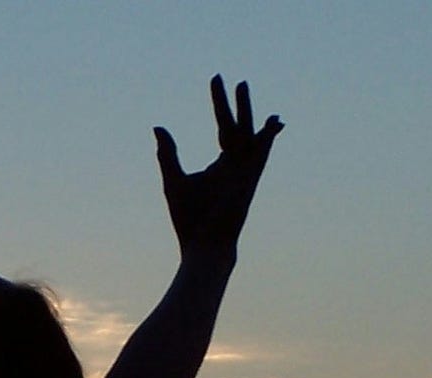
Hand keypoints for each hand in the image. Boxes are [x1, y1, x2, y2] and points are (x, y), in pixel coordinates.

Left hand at [154, 76, 282, 256]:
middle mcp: (237, 163)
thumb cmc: (188, 218)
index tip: (216, 80)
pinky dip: (268, 138)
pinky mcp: (250, 180)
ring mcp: (245, 170)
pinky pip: (262, 154)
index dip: (220, 104)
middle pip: (238, 125)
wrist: (203, 244)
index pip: (224, 126)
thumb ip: (168, 153)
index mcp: (222, 164)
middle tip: (233, 80)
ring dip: (247, 111)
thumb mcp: (174, 179)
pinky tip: (273, 122)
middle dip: (234, 103)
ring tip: (243, 87)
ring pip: (249, 133)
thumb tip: (158, 127)